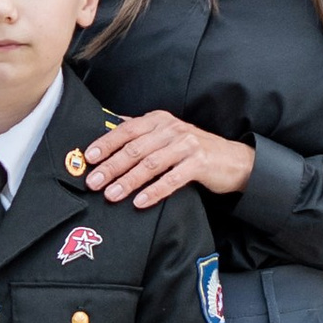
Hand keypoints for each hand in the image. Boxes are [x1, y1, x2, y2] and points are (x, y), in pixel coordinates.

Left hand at [81, 110, 256, 210]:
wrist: (233, 159)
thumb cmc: (193, 149)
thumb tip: (108, 128)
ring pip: (151, 164)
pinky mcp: (199, 163)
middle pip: (135, 148)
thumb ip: (141, 133)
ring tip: (111, 194)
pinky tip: (139, 202)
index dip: (106, 143)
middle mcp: (172, 129)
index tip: (89, 157)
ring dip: (128, 181)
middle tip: (93, 181)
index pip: (127, 129)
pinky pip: (172, 179)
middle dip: (111, 166)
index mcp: (159, 120)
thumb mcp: (167, 134)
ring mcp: (187, 145)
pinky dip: (154, 191)